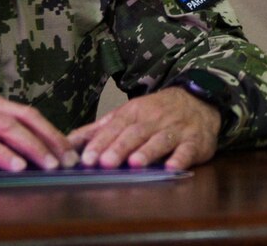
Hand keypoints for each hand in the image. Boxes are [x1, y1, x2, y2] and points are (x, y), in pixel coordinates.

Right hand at [0, 90, 74, 170]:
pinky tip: (14, 165)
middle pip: (23, 117)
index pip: (27, 112)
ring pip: (5, 127)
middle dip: (49, 138)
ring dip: (31, 146)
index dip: (50, 131)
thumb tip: (25, 156)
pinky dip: (0, 154)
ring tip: (48, 164)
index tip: (67, 150)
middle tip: (66, 159)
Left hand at [69, 87, 222, 170]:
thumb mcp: (128, 114)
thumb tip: (68, 142)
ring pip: (161, 140)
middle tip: (105, 163)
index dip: (101, 142)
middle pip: (136, 133)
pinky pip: (188, 149)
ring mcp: (176, 129)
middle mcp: (155, 119)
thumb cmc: (157, 112)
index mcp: (136, 112)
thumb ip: (99, 130)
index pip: (115, 127)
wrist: (199, 99)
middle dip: (120, 148)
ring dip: (148, 152)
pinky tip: (171, 167)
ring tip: (135, 163)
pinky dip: (180, 158)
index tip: (86, 158)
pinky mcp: (195, 141)